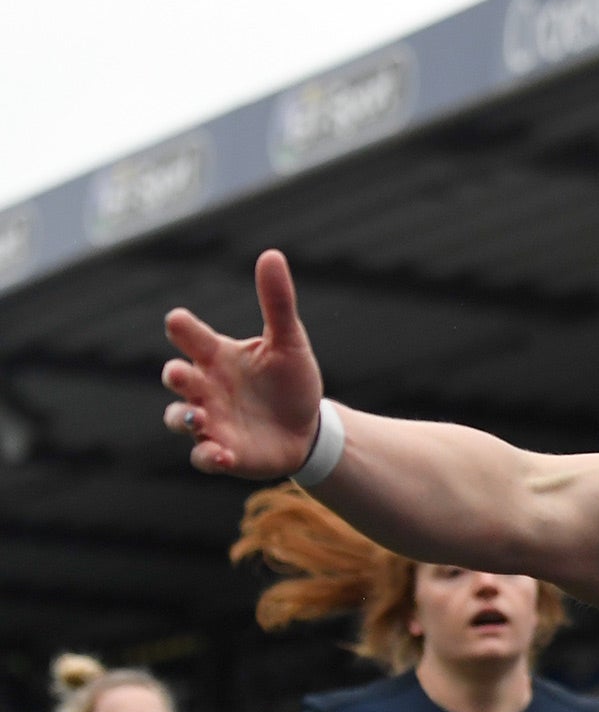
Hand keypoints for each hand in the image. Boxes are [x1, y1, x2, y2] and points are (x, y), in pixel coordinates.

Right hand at [162, 249, 324, 477]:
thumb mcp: (289, 343)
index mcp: (217, 357)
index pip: (190, 337)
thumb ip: (277, 303)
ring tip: (198, 418)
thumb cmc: (291, 381)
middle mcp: (207, 388)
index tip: (178, 320)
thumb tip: (272, 254)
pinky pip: (203, 457)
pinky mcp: (224, 452)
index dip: (181, 329)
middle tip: (183, 374)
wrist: (309, 428)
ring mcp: (211, 421)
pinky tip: (223, 456)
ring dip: (182, 418)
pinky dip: (208, 456)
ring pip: (179, 418)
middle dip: (176, 376)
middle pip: (176, 378)